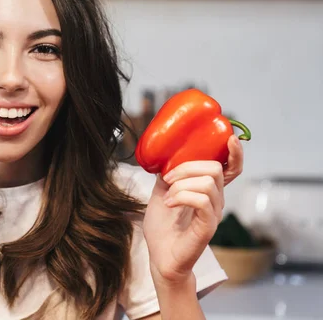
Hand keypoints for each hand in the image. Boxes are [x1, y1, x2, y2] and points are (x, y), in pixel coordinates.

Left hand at [142, 135, 243, 285]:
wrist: (160, 258)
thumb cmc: (162, 228)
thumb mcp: (161, 193)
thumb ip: (167, 176)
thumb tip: (165, 157)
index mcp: (207, 191)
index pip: (230, 169)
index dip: (235, 153)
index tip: (229, 138)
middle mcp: (215, 201)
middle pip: (214, 169)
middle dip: (187, 167)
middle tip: (168, 179)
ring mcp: (213, 214)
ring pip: (207, 183)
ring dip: (180, 185)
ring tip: (167, 197)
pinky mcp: (207, 227)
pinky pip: (201, 201)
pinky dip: (181, 197)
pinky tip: (169, 204)